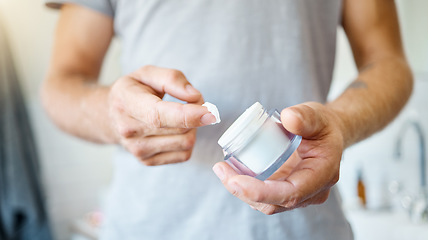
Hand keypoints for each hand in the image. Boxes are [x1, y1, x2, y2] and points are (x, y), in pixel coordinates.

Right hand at [108, 65, 215, 165]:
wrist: (110, 115)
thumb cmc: (133, 91)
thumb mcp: (148, 73)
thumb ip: (172, 79)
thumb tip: (195, 97)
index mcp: (126, 102)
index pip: (158, 115)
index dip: (187, 115)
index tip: (210, 113)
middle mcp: (128, 130)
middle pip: (179, 130)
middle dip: (196, 114)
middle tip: (192, 102)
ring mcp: (137, 149)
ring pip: (185, 143)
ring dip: (193, 128)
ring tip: (183, 116)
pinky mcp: (147, 161)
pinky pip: (183, 155)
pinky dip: (187, 141)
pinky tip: (176, 130)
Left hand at [213, 102, 344, 213]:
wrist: (327, 133)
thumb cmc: (323, 125)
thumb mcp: (317, 116)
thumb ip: (305, 116)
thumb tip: (288, 118)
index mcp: (323, 175)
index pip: (291, 194)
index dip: (262, 192)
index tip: (236, 181)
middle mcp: (311, 192)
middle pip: (274, 203)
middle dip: (244, 191)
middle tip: (221, 170)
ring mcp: (298, 194)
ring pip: (266, 202)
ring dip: (241, 189)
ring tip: (221, 169)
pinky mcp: (285, 189)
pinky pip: (263, 194)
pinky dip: (245, 185)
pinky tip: (230, 170)